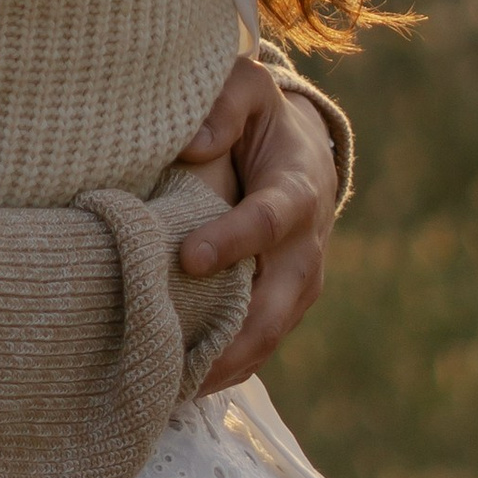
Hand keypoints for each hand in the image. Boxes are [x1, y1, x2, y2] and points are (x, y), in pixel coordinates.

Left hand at [174, 57, 351, 394]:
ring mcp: (298, 287)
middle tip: (181, 360)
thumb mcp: (246, 89)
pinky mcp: (284, 309)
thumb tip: (194, 147)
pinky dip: (226, 369)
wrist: (303, 156)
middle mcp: (306, 249)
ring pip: (267, 337)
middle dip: (233, 335)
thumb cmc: (261, 119)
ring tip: (171, 388)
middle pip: (277, 304)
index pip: (270, 220)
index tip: (190, 258)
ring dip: (226, 365)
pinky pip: (258, 348)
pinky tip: (181, 387)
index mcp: (298, 190)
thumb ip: (223, 107)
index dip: (234, 240)